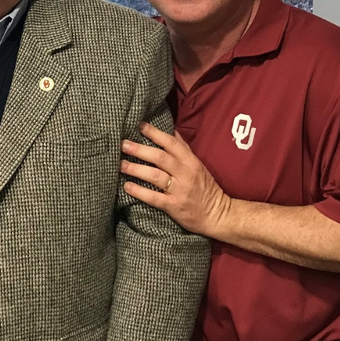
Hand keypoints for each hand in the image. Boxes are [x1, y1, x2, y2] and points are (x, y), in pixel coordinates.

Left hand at [120, 123, 232, 238]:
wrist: (218, 215)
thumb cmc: (205, 188)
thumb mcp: (198, 165)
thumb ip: (184, 148)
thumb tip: (172, 130)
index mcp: (191, 161)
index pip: (171, 143)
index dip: (154, 133)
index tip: (139, 126)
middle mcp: (185, 174)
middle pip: (160, 157)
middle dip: (139, 150)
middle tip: (122, 144)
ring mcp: (179, 190)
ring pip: (155, 176)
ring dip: (136, 169)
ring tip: (121, 165)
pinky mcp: (174, 206)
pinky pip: (154, 198)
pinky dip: (139, 192)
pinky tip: (127, 186)